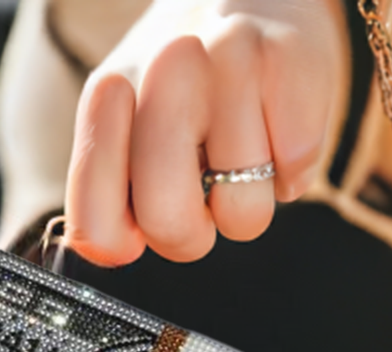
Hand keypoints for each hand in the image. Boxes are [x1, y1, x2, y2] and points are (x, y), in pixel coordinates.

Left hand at [64, 0, 348, 265]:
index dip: (124, 237)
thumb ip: (109, 194)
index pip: (96, 222)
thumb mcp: (130, 129)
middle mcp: (162, 71)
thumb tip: (111, 250)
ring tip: (242, 150)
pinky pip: (295, 175)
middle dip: (191, 232)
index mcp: (108, 98)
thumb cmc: (191, 84)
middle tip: (202, 192)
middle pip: (168, 221)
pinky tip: (278, 127)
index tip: (142, 204)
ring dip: (247, 199)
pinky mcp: (291, 61)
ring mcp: (229, 62)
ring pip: (242, 214)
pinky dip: (293, 168)